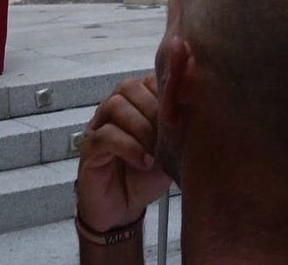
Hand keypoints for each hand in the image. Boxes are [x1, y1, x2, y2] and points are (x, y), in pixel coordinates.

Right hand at [76, 75, 170, 231]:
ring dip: (141, 127)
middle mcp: (115, 108)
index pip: (148, 79)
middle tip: (167, 135)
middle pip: (129, 87)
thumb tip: (198, 111)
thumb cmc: (145, 176)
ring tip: (155, 151)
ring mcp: (99, 125)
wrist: (123, 209)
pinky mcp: (89, 147)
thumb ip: (179, 129)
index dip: (166, 92)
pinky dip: (129, 147)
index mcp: (137, 103)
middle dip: (154, 110)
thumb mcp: (171, 150)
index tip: (182, 113)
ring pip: (116, 105)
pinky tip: (143, 161)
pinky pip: (105, 135)